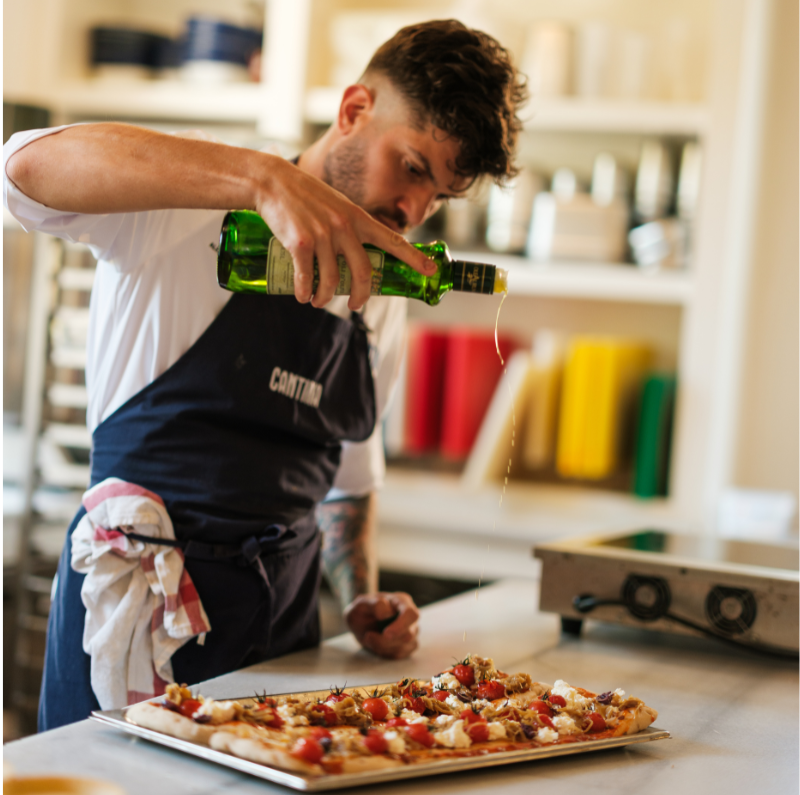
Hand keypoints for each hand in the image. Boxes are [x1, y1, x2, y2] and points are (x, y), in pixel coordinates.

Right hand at [254, 157, 435, 310]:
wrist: (272, 182)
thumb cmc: (305, 196)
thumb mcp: (336, 205)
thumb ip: (350, 226)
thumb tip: (355, 254)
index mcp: (358, 218)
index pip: (392, 240)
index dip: (413, 258)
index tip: (431, 270)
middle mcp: (345, 227)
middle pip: (363, 273)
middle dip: (361, 296)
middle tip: (355, 306)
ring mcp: (323, 235)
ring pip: (333, 281)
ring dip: (326, 298)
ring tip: (317, 301)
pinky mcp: (300, 243)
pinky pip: (307, 277)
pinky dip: (305, 292)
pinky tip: (302, 296)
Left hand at [344, 591, 419, 658]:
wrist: (360, 621)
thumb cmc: (363, 609)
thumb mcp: (362, 603)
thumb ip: (375, 604)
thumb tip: (387, 614)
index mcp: (402, 601)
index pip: (411, 614)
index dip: (401, 625)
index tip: (385, 634)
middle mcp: (410, 616)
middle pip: (409, 634)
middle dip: (387, 641)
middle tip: (368, 636)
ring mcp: (412, 631)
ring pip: (404, 646)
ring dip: (383, 646)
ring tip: (368, 637)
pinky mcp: (408, 645)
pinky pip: (400, 654)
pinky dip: (385, 652)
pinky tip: (376, 644)